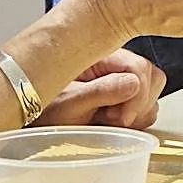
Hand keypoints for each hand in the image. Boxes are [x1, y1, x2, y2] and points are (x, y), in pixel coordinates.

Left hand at [38, 50, 166, 128]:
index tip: (122, 118)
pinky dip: (135, 119)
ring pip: (152, 93)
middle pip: (152, 77)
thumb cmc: (41, 111)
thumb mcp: (67, 104)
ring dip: (136, 114)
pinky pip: (146, 106)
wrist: (30, 122)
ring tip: (108, 122)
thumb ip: (100, 92)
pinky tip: (113, 125)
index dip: (137, 94)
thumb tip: (134, 84)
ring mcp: (120, 81)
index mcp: (101, 57)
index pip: (139, 67)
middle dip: (139, 104)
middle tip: (113, 119)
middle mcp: (114, 65)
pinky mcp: (123, 98)